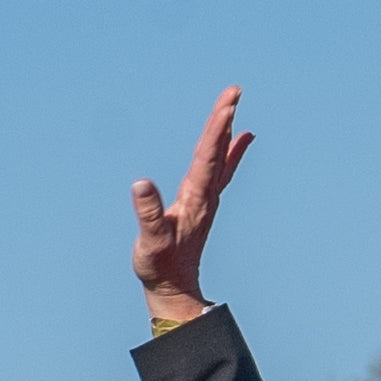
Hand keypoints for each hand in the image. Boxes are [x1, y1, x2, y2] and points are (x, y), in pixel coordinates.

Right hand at [130, 87, 252, 329]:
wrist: (174, 289)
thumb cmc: (160, 266)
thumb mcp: (150, 241)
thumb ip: (147, 214)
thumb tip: (141, 184)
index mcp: (195, 199)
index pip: (208, 157)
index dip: (217, 129)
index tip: (229, 104)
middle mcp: (206, 195)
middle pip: (217, 150)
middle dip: (225, 119)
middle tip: (235, 90)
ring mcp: (206, 199)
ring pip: (219, 157)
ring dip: (226, 130)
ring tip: (233, 106)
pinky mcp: (202, 203)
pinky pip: (219, 170)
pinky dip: (229, 151)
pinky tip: (239, 138)